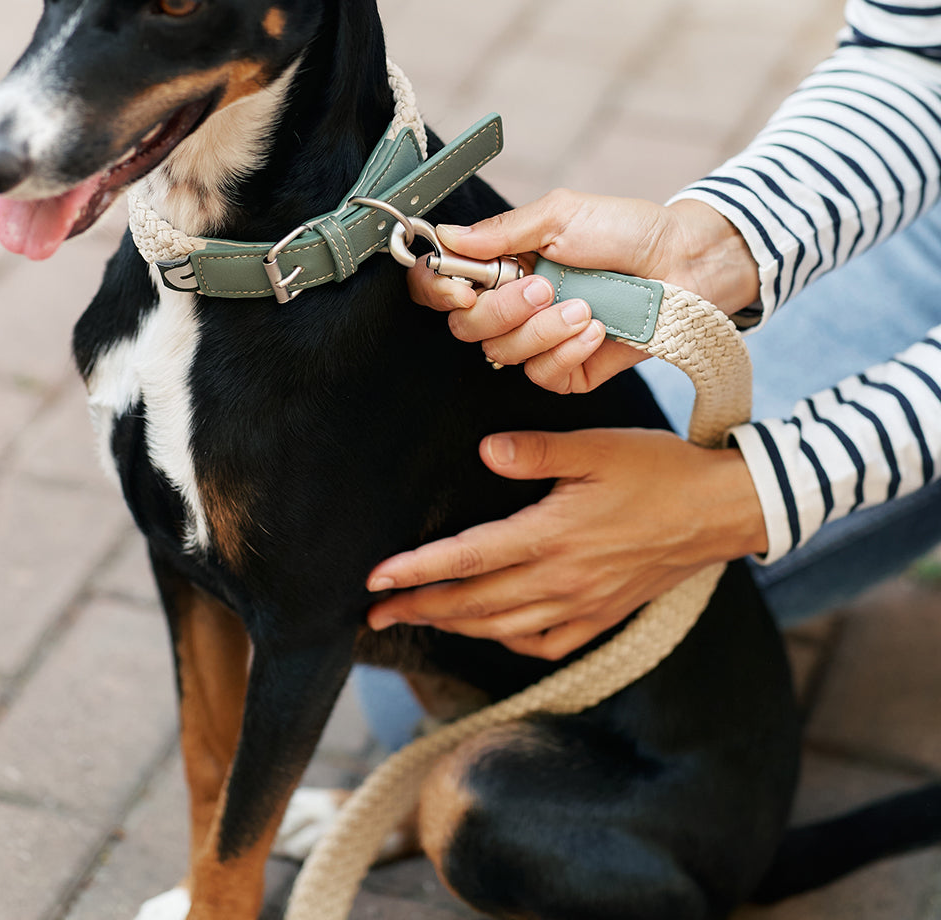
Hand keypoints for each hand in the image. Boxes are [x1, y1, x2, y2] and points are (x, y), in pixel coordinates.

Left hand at [366, 428, 767, 660]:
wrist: (721, 513)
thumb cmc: (659, 471)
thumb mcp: (598, 447)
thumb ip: (537, 452)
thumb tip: (485, 452)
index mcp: (551, 536)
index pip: (467, 558)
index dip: (416, 570)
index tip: (375, 581)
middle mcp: (561, 580)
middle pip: (473, 603)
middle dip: (418, 609)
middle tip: (372, 617)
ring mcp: (582, 606)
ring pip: (502, 628)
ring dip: (454, 627)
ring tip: (418, 622)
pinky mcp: (603, 617)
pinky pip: (546, 645)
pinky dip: (510, 642)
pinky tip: (495, 633)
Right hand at [410, 191, 759, 392]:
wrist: (685, 261)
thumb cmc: (627, 230)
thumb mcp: (561, 214)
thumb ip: (502, 230)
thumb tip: (446, 236)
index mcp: (501, 264)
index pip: (441, 285)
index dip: (437, 291)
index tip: (462, 288)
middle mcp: (513, 305)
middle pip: (466, 327)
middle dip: (501, 310)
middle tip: (542, 286)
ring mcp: (539, 340)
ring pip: (503, 354)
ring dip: (542, 329)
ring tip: (584, 305)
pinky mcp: (569, 370)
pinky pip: (543, 376)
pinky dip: (567, 351)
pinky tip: (595, 329)